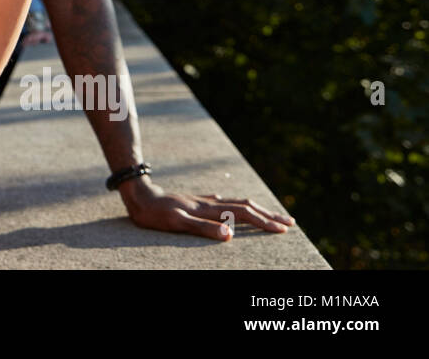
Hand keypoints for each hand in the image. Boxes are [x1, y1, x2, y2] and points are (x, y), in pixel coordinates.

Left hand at [119, 176, 295, 239]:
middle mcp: (210, 203)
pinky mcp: (195, 201)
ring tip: (268, 214)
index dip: (264, 222)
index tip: (283, 230)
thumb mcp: (177, 222)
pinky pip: (223, 203)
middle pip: (246, 206)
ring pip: (236, 203)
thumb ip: (203, 228)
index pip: (244, 215)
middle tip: (290, 223)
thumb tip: (230, 235)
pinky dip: (235, 206)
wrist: (138, 195)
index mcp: (209, 210)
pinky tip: (232, 207)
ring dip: (256, 209)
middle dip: (269, 215)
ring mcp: (203, 201)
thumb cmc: (155, 213)